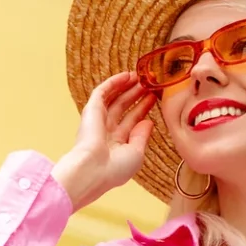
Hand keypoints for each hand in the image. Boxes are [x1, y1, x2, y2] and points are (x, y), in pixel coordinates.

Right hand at [53, 72, 157, 211]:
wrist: (93, 170)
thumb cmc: (115, 169)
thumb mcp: (136, 154)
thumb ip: (142, 136)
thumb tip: (148, 122)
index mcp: (117, 144)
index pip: (132, 121)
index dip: (143, 108)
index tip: (155, 98)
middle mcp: (106, 131)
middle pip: (124, 108)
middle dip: (136, 95)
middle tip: (149, 83)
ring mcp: (98, 120)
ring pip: (114, 98)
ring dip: (126, 87)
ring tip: (140, 76)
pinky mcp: (91, 111)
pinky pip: (102, 92)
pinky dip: (113, 83)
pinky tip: (126, 75)